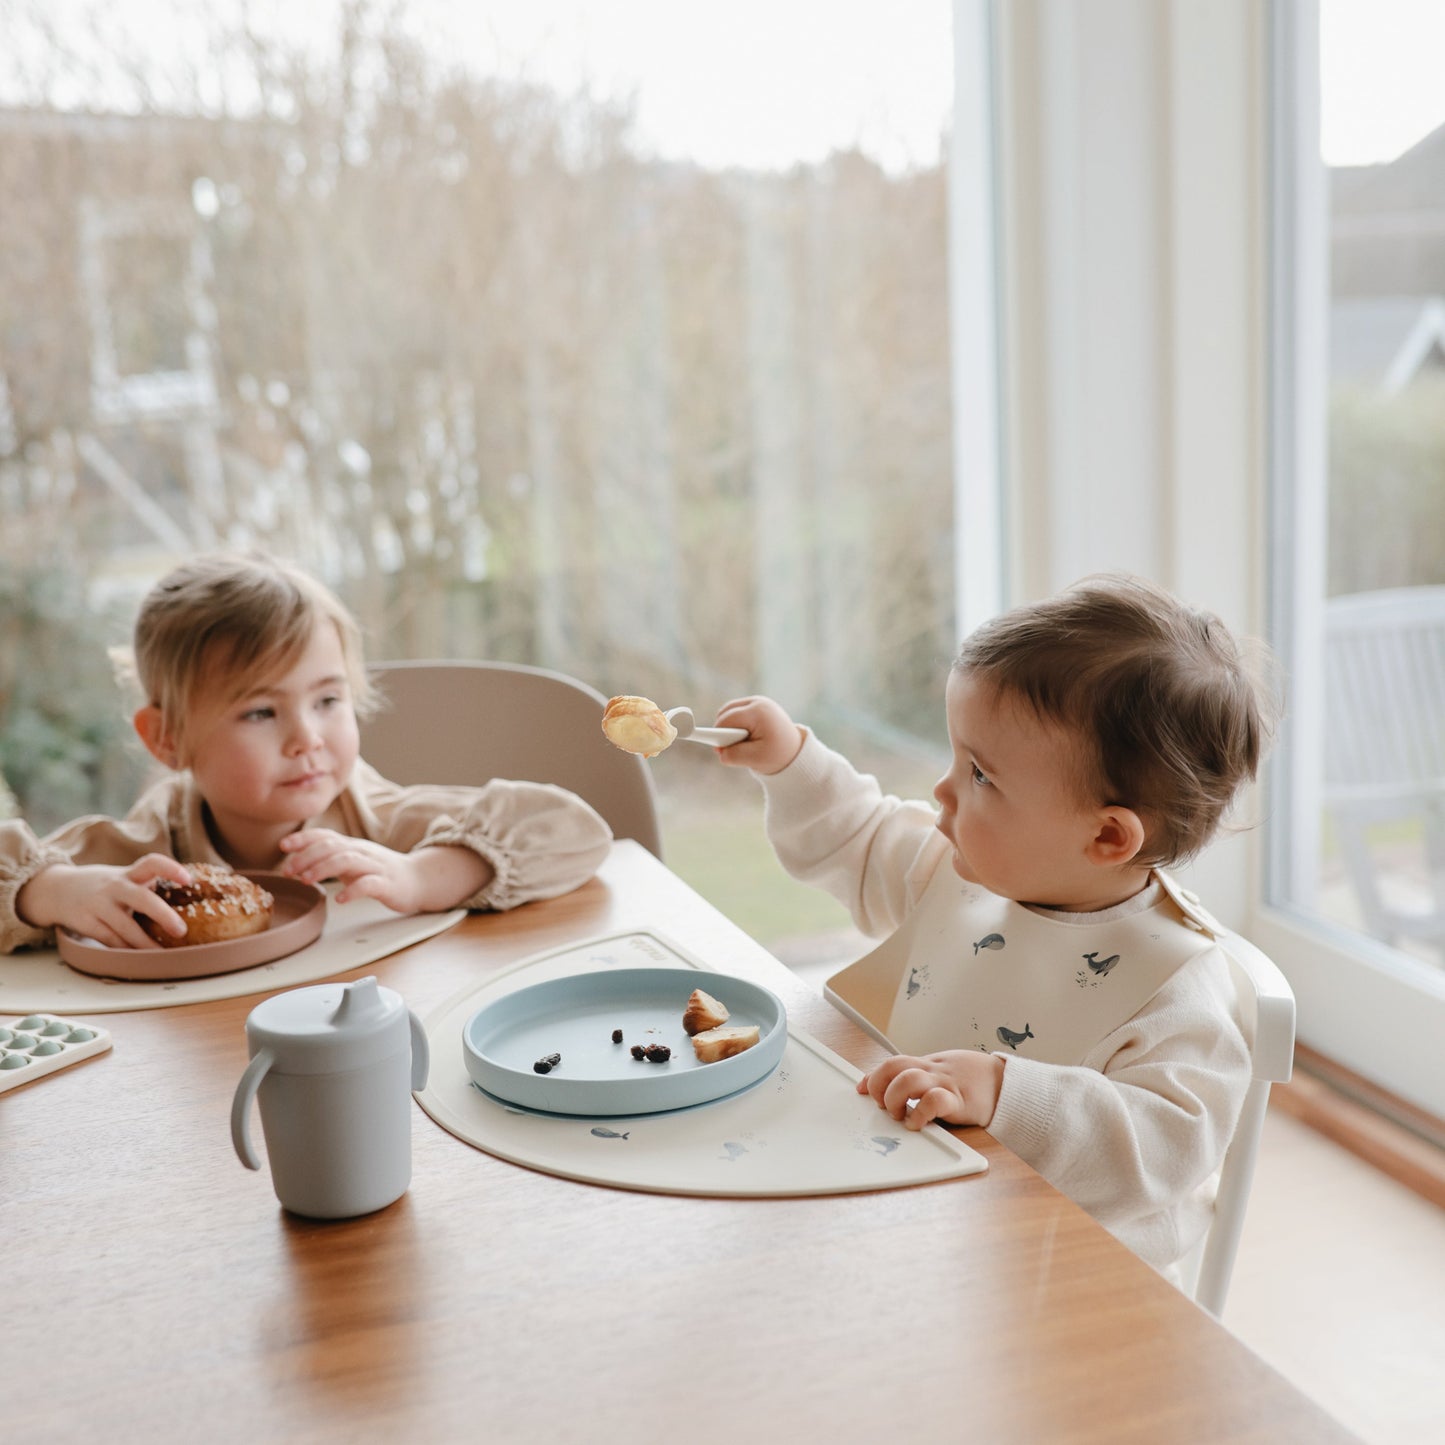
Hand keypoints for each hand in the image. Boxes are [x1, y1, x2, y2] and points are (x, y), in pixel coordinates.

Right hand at [16, 854, 193, 948]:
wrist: (57, 890)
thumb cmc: (105, 886)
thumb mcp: (125, 878)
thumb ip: (149, 885)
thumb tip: (190, 902)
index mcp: (128, 874)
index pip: (152, 863)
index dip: (171, 869)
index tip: (189, 879)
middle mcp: (114, 887)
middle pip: (142, 899)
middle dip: (163, 915)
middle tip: (180, 931)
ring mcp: (98, 905)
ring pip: (125, 927)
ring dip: (145, 943)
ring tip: (163, 954)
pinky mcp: (86, 923)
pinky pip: (110, 940)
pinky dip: (126, 950)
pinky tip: (139, 957)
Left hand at [279, 830, 491, 911]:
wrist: (419, 880)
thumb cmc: (381, 873)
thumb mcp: (354, 861)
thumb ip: (330, 858)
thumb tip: (297, 861)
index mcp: (353, 846)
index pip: (326, 836)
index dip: (304, 838)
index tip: (283, 846)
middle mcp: (362, 852)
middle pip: (332, 846)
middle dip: (307, 856)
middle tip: (289, 870)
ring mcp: (376, 866)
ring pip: (347, 860)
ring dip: (324, 868)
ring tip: (307, 880)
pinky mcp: (388, 884)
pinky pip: (369, 884)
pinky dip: (353, 890)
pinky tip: (341, 899)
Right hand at [713, 696, 805, 774]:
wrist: (797, 751)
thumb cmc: (778, 756)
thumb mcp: (755, 760)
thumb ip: (734, 756)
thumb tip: (720, 752)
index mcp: (759, 712)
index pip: (728, 720)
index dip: (718, 734)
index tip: (713, 746)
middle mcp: (759, 702)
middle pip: (726, 712)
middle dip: (723, 731)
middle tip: (727, 749)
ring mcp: (759, 702)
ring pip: (729, 711)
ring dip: (728, 727)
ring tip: (738, 744)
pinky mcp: (758, 706)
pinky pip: (737, 712)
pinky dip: (735, 725)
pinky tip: (743, 738)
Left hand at [856, 1050, 1005, 1130]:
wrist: (1007, 1083)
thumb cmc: (974, 1079)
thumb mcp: (942, 1071)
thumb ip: (919, 1076)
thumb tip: (892, 1086)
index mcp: (927, 1064)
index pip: (892, 1062)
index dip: (872, 1076)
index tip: (862, 1090)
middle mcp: (932, 1071)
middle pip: (893, 1066)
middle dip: (878, 1086)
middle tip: (882, 1105)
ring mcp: (945, 1083)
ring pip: (908, 1079)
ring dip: (894, 1098)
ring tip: (899, 1114)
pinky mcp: (960, 1100)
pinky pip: (934, 1100)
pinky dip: (920, 1112)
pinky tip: (918, 1123)